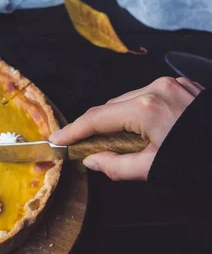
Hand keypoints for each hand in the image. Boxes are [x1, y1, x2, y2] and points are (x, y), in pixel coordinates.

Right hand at [49, 77, 203, 180]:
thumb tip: (91, 161)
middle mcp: (155, 89)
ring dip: (116, 120)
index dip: (72, 131)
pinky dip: (136, 113)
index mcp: (145, 108)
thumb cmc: (200, 160)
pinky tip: (140, 131)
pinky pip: (147, 97)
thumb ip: (116, 166)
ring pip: (127, 101)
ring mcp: (171, 84)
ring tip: (119, 144)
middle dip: (95, 127)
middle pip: (110, 107)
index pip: (95, 119)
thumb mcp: (154, 169)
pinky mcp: (182, 86)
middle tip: (85, 148)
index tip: (56, 140)